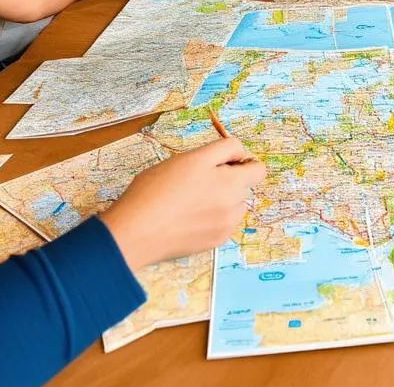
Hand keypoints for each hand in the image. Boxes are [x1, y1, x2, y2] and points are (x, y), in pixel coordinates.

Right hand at [101, 137, 265, 270]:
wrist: (135, 231)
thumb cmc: (158, 188)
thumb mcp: (192, 157)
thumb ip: (223, 150)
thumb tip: (241, 154)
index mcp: (230, 182)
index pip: (258, 169)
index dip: (242, 161)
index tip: (222, 162)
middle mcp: (234, 206)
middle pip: (245, 187)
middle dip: (230, 179)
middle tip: (200, 180)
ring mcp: (225, 227)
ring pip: (235, 206)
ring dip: (224, 200)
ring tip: (192, 200)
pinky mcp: (214, 243)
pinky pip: (224, 224)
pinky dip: (213, 218)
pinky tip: (189, 217)